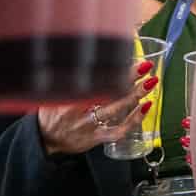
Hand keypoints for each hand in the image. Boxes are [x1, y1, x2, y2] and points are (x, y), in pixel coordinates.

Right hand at [37, 61, 157, 155]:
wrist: (45, 138)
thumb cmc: (52, 112)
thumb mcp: (54, 91)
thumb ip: (69, 77)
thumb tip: (84, 56)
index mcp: (70, 96)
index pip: (95, 79)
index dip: (113, 68)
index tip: (127, 57)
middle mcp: (80, 110)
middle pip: (108, 92)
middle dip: (129, 78)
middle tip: (145, 66)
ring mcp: (90, 125)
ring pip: (116, 110)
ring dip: (135, 96)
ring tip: (150, 83)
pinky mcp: (96, 137)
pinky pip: (118, 131)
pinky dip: (134, 120)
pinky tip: (145, 108)